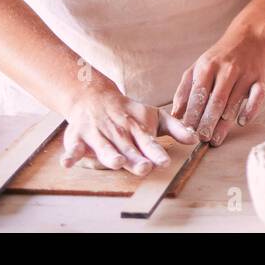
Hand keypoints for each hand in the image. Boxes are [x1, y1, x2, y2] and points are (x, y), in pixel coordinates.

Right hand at [59, 84, 192, 175]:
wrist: (94, 96)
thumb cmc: (129, 112)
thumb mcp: (154, 117)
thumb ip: (175, 129)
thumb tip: (196, 139)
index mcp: (137, 131)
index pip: (148, 143)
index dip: (156, 152)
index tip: (164, 162)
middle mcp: (118, 134)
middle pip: (127, 148)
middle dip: (134, 159)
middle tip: (144, 168)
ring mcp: (98, 134)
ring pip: (103, 147)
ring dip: (108, 155)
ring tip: (114, 162)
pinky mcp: (79, 136)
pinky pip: (73, 147)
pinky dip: (70, 154)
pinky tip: (67, 163)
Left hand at [171, 28, 264, 146]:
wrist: (249, 39)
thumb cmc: (219, 58)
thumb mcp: (198, 67)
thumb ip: (185, 90)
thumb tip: (175, 115)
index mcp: (208, 67)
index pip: (199, 94)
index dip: (193, 114)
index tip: (187, 132)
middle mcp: (227, 70)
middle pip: (216, 101)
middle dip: (207, 122)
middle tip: (202, 139)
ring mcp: (246, 74)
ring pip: (234, 102)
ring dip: (224, 122)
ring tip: (216, 139)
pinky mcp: (261, 79)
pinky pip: (257, 97)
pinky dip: (250, 110)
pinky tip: (241, 122)